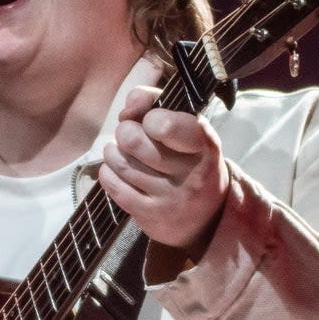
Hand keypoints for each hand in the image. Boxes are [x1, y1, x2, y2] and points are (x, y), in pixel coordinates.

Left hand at [99, 86, 228, 251]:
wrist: (209, 214)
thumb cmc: (189, 157)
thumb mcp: (186, 126)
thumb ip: (155, 102)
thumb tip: (128, 107)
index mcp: (204, 144)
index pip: (162, 124)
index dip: (148, 116)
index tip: (152, 121)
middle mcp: (191, 174)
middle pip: (132, 140)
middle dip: (125, 131)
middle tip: (132, 135)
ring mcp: (170, 198)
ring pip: (119, 161)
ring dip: (114, 151)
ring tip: (124, 152)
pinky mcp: (151, 217)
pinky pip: (112, 184)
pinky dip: (109, 171)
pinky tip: (119, 170)